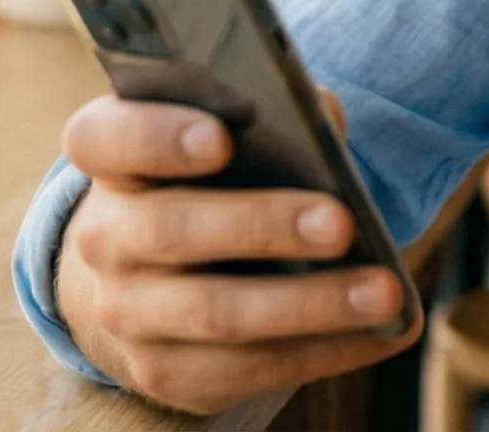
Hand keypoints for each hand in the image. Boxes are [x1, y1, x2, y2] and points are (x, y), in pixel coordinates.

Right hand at [54, 91, 418, 414]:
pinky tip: (384, 330)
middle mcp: (105, 236)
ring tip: (383, 291)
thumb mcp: (232, 139)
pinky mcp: (164, 371)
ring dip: (310, 305)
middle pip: (170, 229)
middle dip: (262, 226)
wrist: (160, 276)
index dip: (155, 136)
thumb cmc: (217, 183)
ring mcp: (127, 312)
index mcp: (115, 160)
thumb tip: (325, 118)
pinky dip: (326, 350)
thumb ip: (275, 118)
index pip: (104, 139)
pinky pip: (249, 368)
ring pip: (216, 313)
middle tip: (341, 223)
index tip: (222, 138)